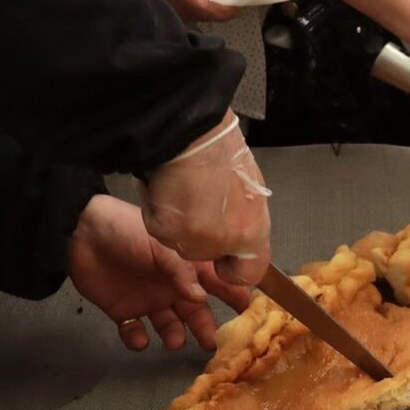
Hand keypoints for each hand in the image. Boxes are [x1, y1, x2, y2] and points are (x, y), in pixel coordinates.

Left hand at [68, 196, 252, 353]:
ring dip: (174, 335)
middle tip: (211, 343)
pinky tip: (139, 340)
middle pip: (195, 312)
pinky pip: (133, 331)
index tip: (247, 312)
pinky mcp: (122, 310)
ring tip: (174, 341)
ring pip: (169, 325)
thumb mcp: (162, 246)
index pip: (216, 284)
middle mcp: (171, 286)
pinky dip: (136, 339)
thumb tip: (201, 298)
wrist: (82, 233)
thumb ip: (182, 272)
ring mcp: (148, 299)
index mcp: (185, 268)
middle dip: (205, 327)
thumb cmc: (127, 230)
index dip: (233, 297)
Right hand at [104, 0, 236, 26]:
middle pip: (204, 18)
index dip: (225, 11)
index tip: (237, 8)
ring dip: (209, 12)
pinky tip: (200, 0)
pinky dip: (197, 10)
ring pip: (196, 19)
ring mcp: (168, 12)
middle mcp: (173, 6)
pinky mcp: (164, 13)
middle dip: (220, 12)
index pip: (208, 9)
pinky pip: (186, 16)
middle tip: (229, 1)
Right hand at [140, 115, 271, 289]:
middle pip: (204, 255)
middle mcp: (224, 242)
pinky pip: (159, 229)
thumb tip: (234, 237)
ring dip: (178, 222)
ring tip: (184, 192)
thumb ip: (243, 224)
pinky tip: (168, 190)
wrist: (194, 136)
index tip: (226, 260)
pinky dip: (158, 211)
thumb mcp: (249, 195)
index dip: (234, 269)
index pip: (248, 274)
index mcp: (251, 233)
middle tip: (199, 205)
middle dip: (199, 235)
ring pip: (180, 243)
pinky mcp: (166, 231)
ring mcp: (193, 240)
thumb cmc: (222, 155)